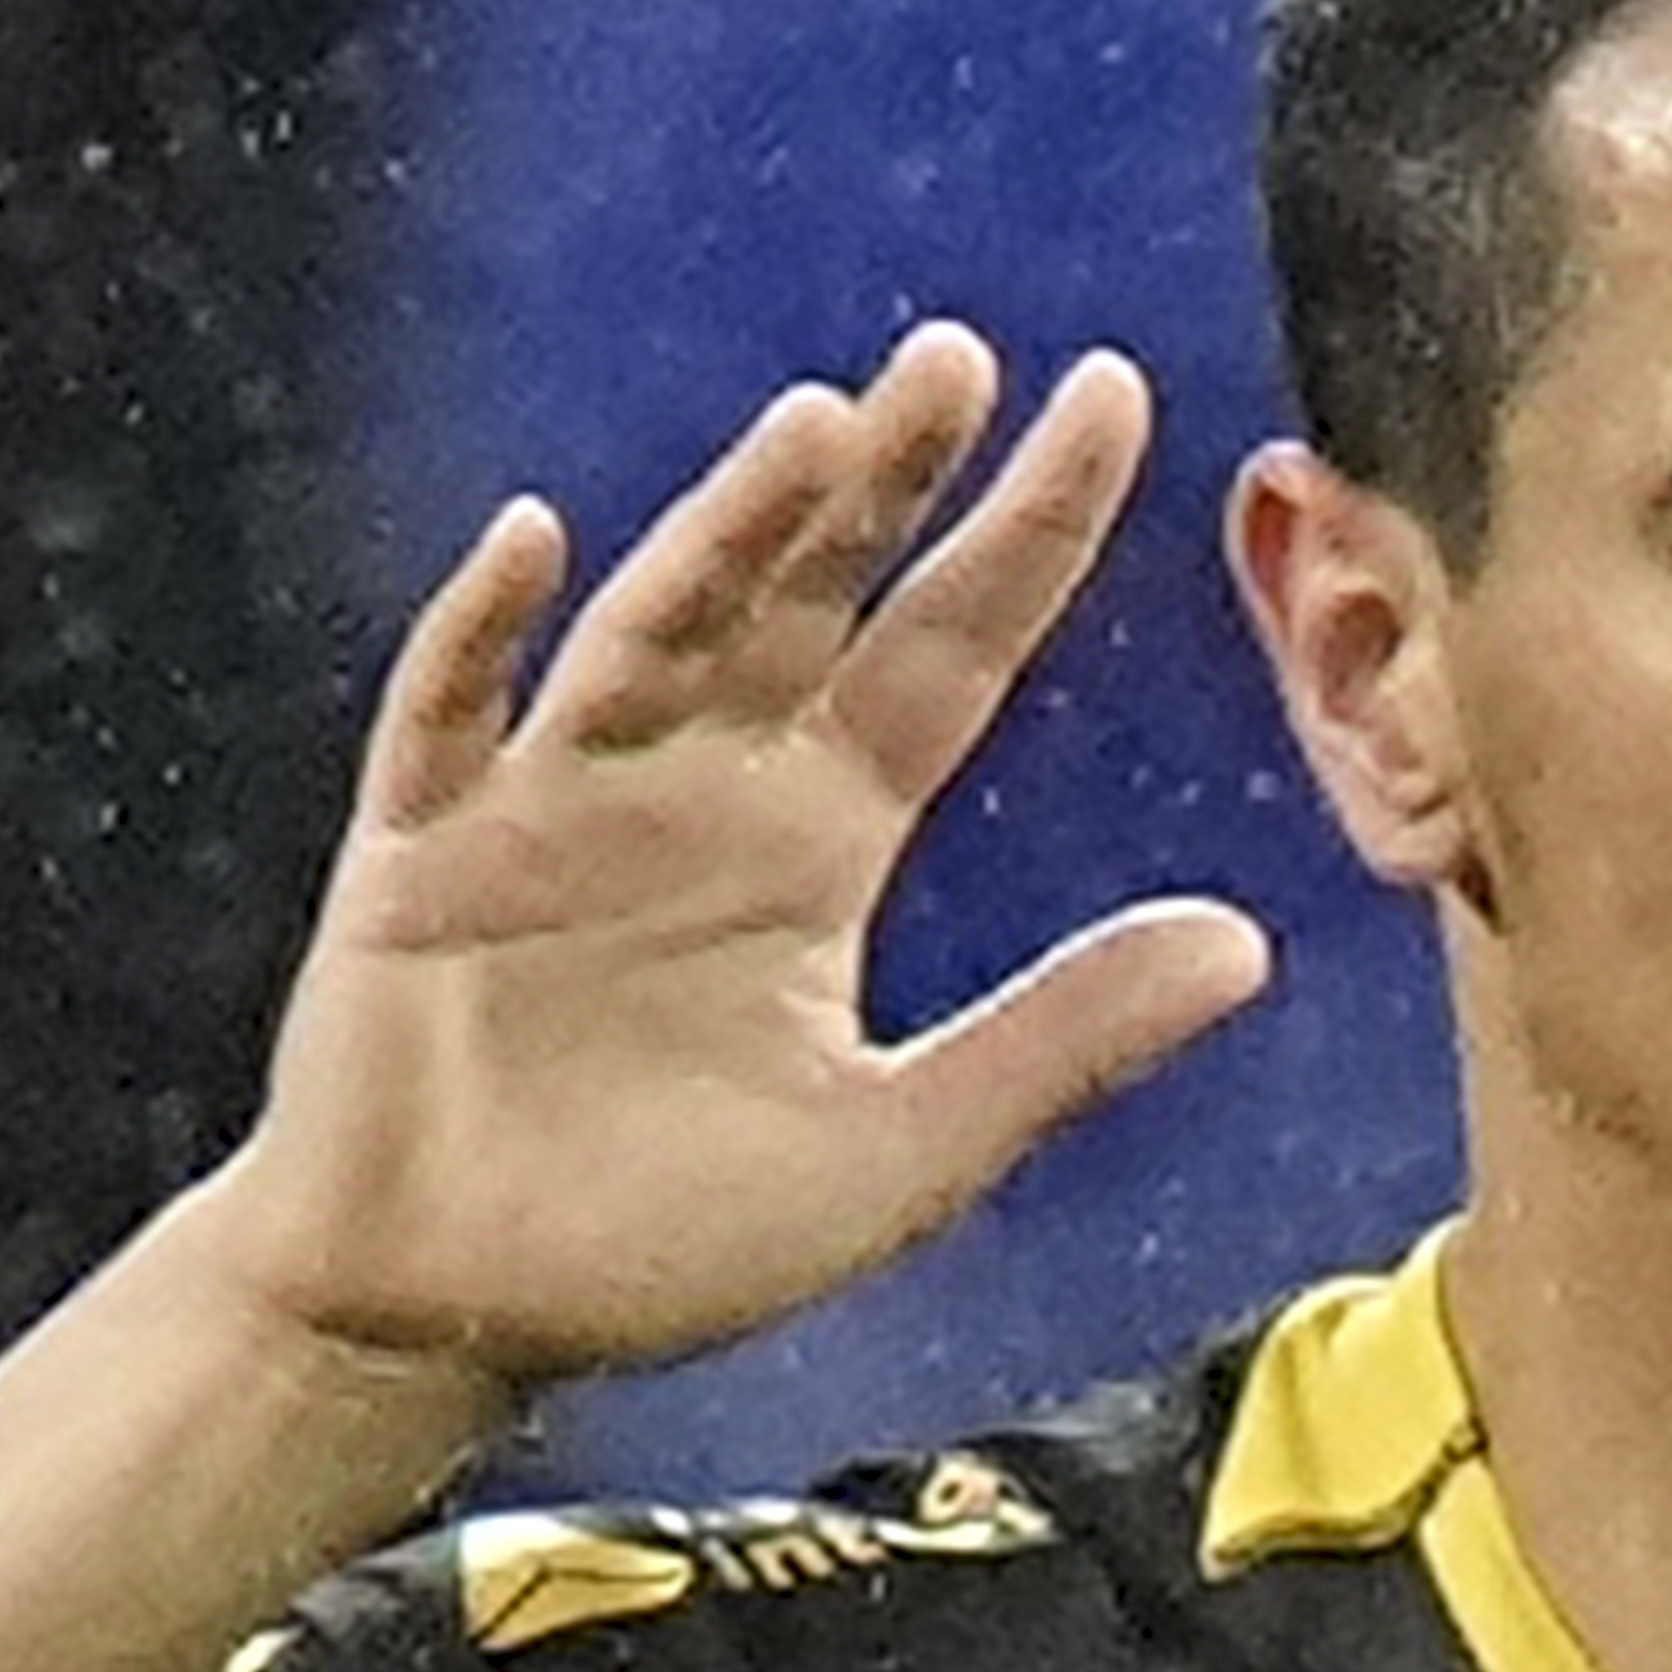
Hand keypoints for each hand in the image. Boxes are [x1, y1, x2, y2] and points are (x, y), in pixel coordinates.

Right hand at [174, 324, 1266, 1409]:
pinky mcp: (419, 856)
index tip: (1113, 397)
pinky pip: (450, 722)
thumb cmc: (662, 1242)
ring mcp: (554, 807)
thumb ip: (1058, 1042)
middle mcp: (700, 791)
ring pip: (655, 631)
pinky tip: (533, 538)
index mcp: (818, 843)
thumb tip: (1252, 947)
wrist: (444, 1316)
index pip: (950, 652)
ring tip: (812, 431)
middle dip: (882, 482)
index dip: (1027, 531)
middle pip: (808, 601)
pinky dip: (484, 631)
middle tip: (960, 354)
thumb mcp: (896, 1153)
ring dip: (725, 532)